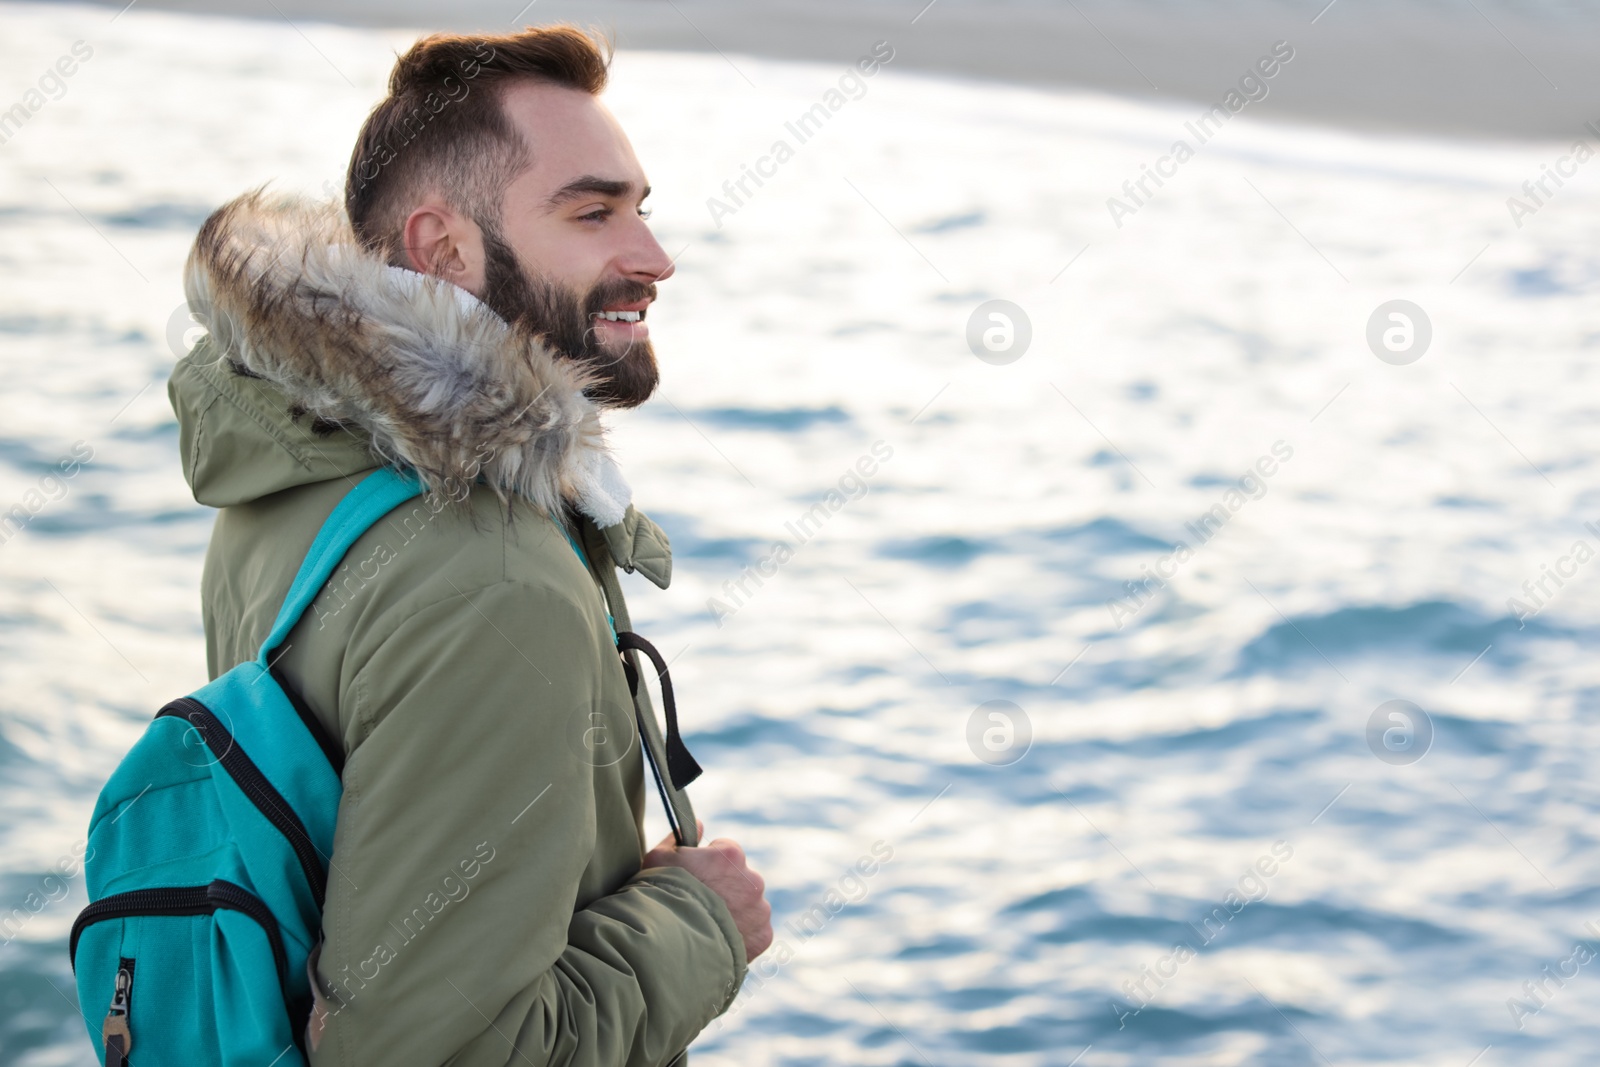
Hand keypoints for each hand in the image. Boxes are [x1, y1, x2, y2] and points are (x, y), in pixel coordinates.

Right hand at [643, 821, 772, 961]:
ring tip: (707, 927)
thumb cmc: (660, 897)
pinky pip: (754, 931)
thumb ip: (679, 837)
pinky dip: (740, 936)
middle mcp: (753, 879)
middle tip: (700, 905)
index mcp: (731, 854)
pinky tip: (718, 941)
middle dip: (724, 889)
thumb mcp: (658, 858)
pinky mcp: (763, 936)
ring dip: (734, 913)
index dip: (707, 865)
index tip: (695, 880)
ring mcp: (760, 909)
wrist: (670, 946)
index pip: (725, 852)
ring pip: (748, 906)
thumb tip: (698, 824)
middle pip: (739, 880)